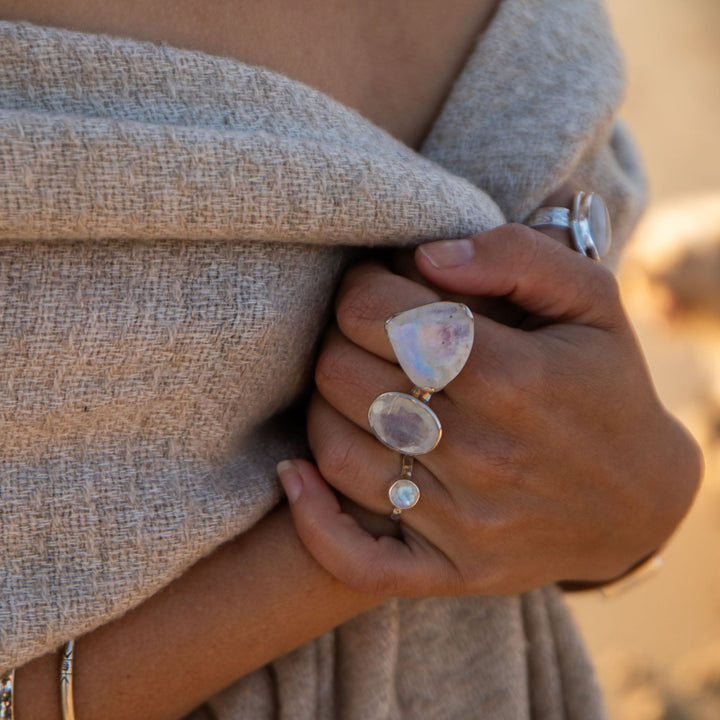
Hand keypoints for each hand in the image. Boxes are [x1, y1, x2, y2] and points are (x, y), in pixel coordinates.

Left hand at [279, 224, 701, 596]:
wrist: (640, 501)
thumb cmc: (606, 386)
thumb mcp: (592, 300)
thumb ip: (517, 256)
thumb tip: (427, 255)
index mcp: (514, 378)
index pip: (383, 319)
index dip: (359, 290)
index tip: (371, 288)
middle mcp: (484, 454)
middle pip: (347, 380)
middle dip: (339, 340)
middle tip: (360, 334)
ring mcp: (464, 522)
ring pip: (338, 453)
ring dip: (323, 406)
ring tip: (348, 386)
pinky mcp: (451, 569)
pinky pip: (354, 557)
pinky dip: (313, 517)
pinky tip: (296, 474)